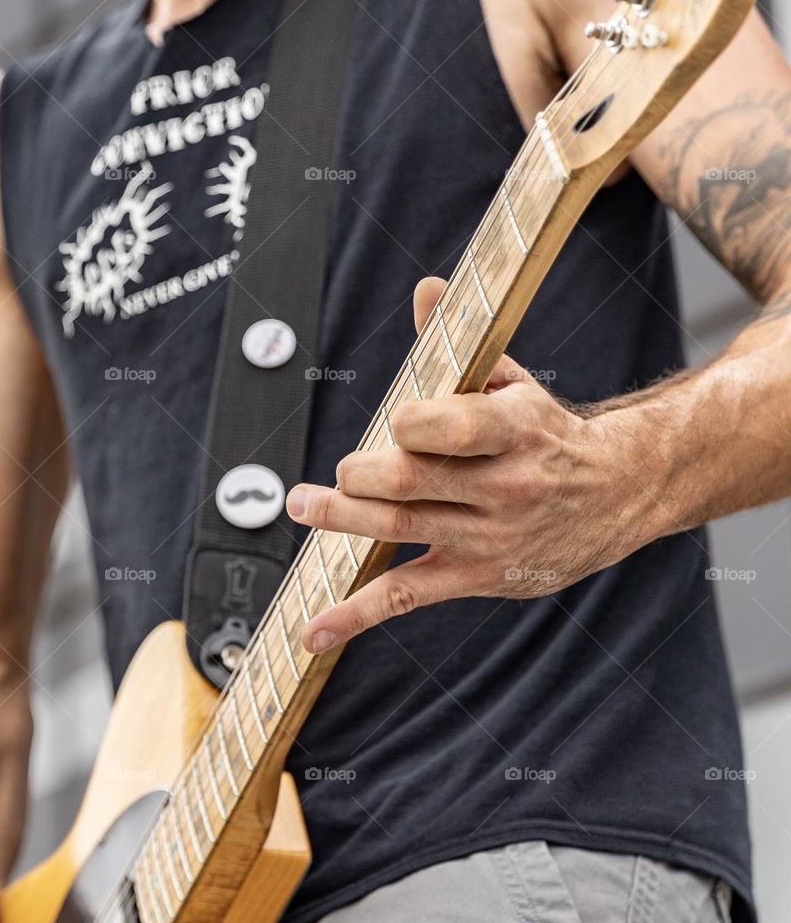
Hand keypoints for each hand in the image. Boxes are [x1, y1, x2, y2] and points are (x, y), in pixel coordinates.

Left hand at [287, 277, 643, 649]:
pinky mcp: (478, 577)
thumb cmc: (550, 434)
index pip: (459, 429)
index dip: (416, 425)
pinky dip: (356, 613)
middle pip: (414, 482)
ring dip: (341, 520)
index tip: (395, 419)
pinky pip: (407, 595)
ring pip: (401, 529)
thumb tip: (424, 291)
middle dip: (362, 476)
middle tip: (335, 474)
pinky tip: (315, 631)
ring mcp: (491, 538)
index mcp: (518, 430)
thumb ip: (462, 347)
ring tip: (302, 504)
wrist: (620, 495)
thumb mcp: (517, 385)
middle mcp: (506, 486)